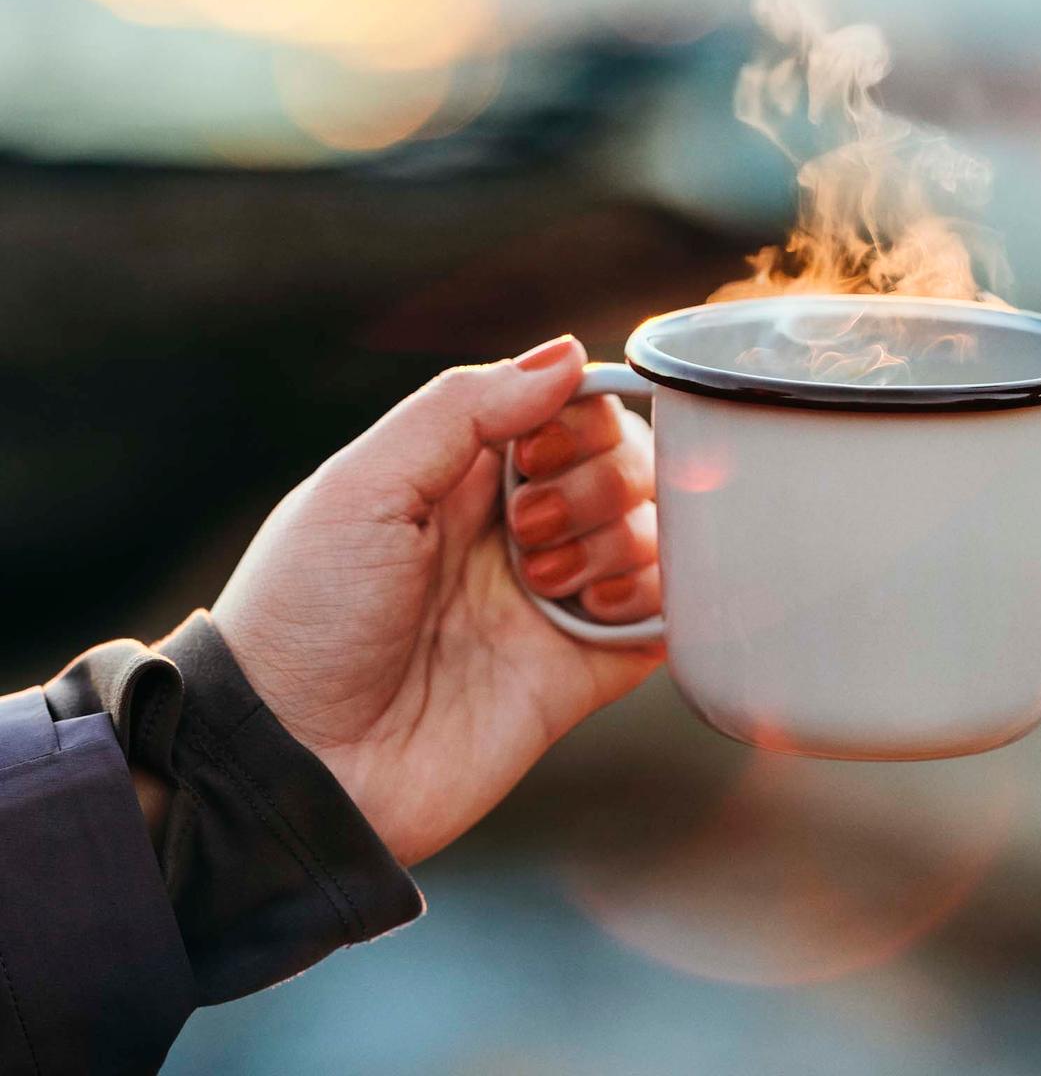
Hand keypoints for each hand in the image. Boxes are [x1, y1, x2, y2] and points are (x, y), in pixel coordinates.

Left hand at [208, 336, 661, 865]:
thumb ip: (462, 408)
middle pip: (624, 462)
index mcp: (463, 474)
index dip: (579, 417)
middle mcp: (518, 529)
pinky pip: (662, 615)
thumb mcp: (362, 487)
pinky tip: (590, 613)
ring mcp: (554, 599)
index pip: (569, 408)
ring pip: (651, 530)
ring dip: (614, 540)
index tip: (538, 454)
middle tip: (525, 531)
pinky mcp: (581, 670)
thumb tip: (568, 354)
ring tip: (543, 585)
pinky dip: (651, 597)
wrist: (299, 766)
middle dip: (597, 481)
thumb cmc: (305, 618)